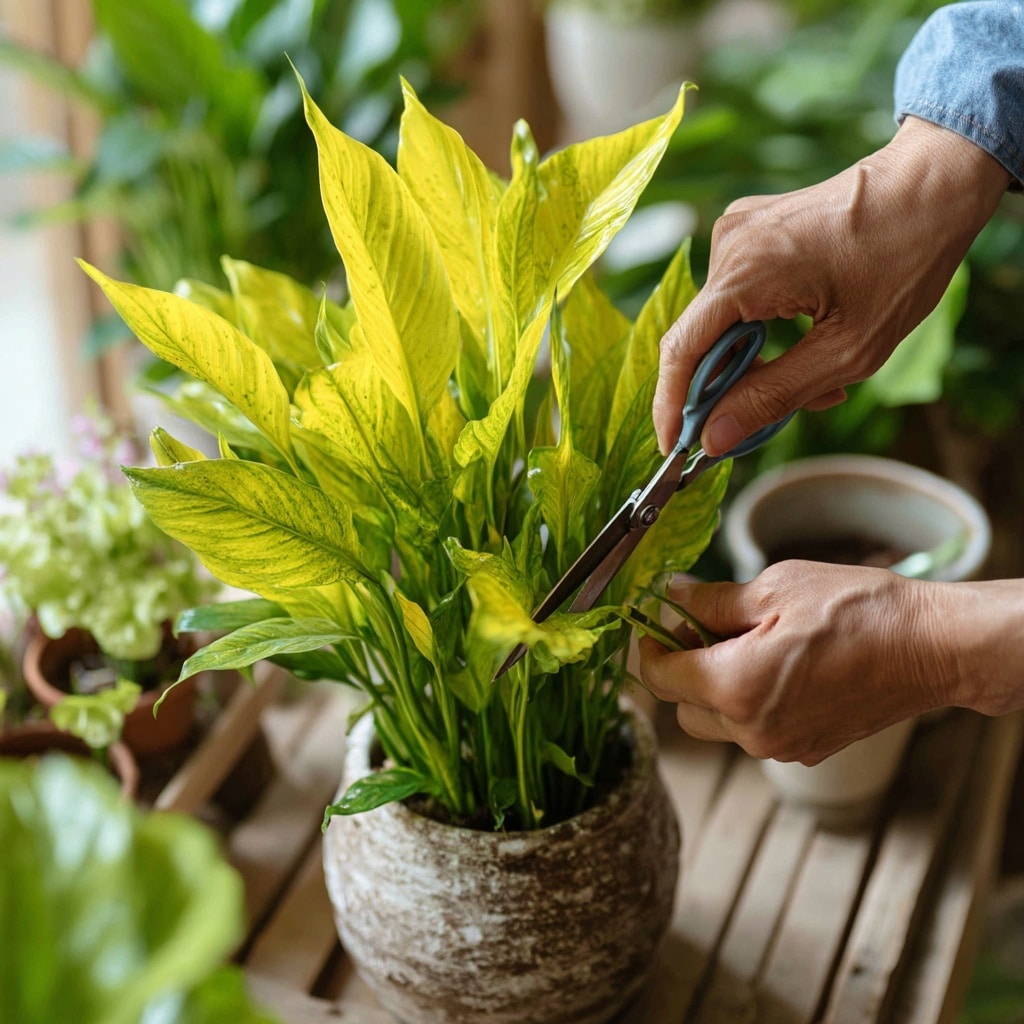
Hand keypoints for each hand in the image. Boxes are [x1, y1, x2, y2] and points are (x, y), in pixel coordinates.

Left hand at [638, 563, 1023, 763]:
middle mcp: (752, 731)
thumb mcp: (773, 589)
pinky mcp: (804, 750)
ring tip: (744, 643)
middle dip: (681, 668)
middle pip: (682, 707)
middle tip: (701, 627)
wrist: (932, 647)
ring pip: (716, 723)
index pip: (660, 677)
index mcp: (735, 688)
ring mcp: (780, 747)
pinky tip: (775, 665)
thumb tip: (671, 598)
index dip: (649, 647)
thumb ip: (710, 601)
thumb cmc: (857, 611)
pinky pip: (753, 731)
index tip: (653, 624)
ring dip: (714, 687)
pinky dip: (748, 702)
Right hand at [653, 117, 1011, 455]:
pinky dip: (762, 331)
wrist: (935, 183)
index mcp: (747, 272)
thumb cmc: (906, 259)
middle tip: (762, 425)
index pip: (681, 351)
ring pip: (720, 324)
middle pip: (699, 341)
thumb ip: (774, 397)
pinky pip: (736, 299)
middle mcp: (729, 246)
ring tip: (814, 383)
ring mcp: (736, 234)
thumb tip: (716, 436)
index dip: (670, 407)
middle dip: (726, 390)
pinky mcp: (749, 232)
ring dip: (753, 363)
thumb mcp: (849, 350)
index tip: (674, 449)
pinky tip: (806, 341)